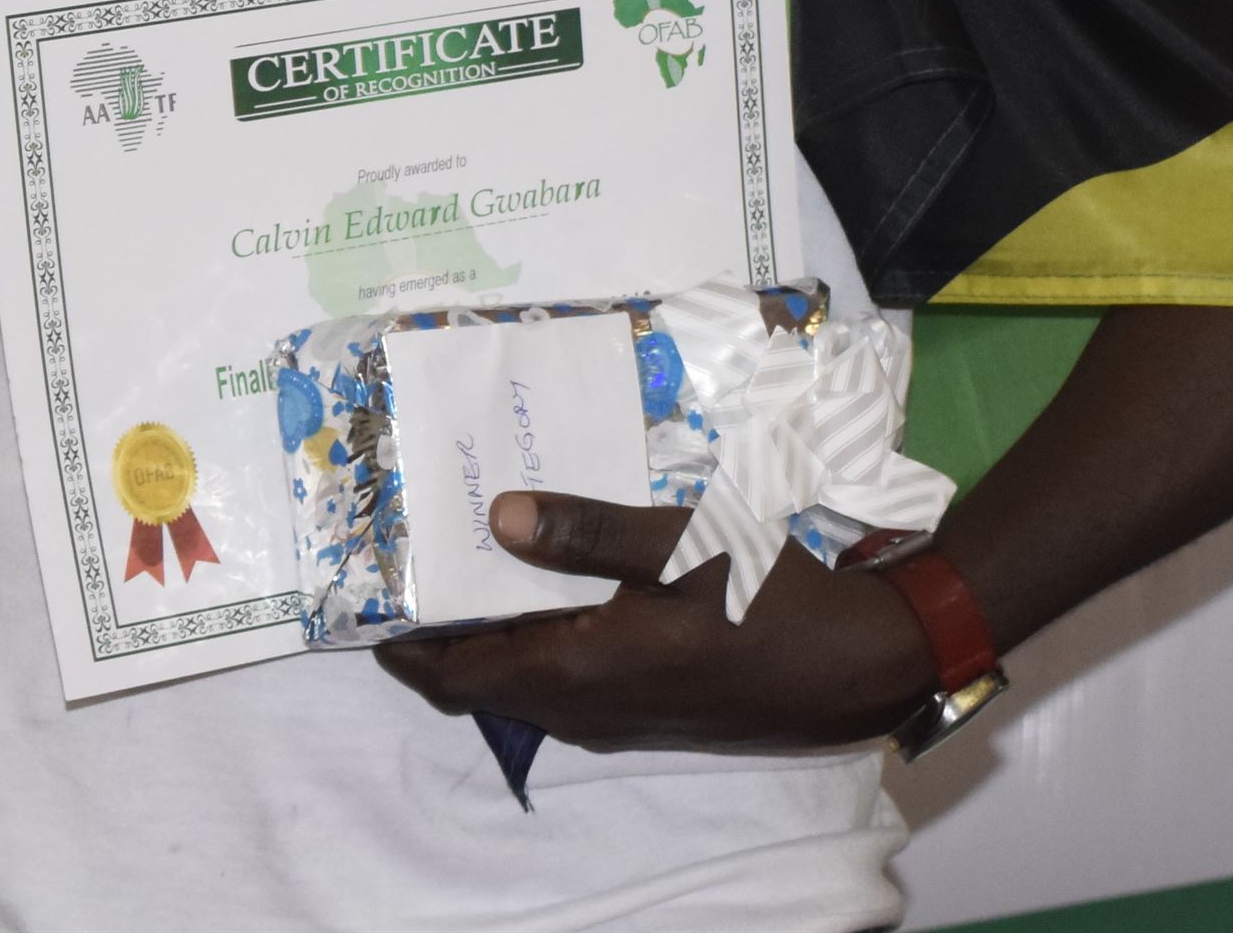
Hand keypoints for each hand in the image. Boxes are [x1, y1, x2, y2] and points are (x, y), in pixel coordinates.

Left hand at [372, 495, 935, 753]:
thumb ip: (588, 532)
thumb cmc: (770, 596)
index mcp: (579, 671)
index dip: (407, 648)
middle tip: (416, 566)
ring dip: (496, 637)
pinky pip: (573, 680)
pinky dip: (543, 642)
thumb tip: (497, 518)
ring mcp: (625, 714)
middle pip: (488, 683)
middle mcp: (589, 708)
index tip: (368, 603)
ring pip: (531, 683)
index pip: (460, 676)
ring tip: (475, 566)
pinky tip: (558, 587)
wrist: (864, 659)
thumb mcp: (681, 544)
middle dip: (444, 635)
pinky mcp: (657, 705)